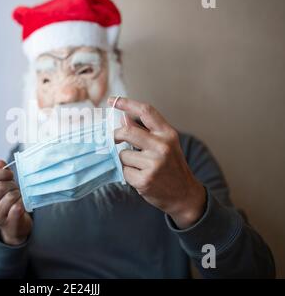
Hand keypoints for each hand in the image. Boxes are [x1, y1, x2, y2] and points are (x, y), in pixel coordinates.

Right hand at [0, 160, 32, 244]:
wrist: (15, 226)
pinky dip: (21, 204)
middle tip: (16, 189)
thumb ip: (2, 173)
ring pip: (10, 197)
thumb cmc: (9, 202)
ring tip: (19, 198)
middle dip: (12, 185)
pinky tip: (21, 205)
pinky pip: (16, 208)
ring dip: (19, 195)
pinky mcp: (7, 223)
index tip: (9, 174)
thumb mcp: (4, 185)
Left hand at [109, 97, 205, 228]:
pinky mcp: (145, 180)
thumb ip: (144, 131)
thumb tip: (123, 118)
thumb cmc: (171, 167)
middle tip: (114, 139)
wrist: (184, 195)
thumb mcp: (164, 144)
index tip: (112, 100)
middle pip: (127, 132)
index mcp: (168, 134)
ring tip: (140, 167)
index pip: (146, 111)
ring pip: (123, 154)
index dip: (126, 103)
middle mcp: (162, 146)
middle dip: (116, 135)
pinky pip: (124, 171)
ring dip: (125, 160)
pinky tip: (140, 177)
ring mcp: (154, 164)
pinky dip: (128, 174)